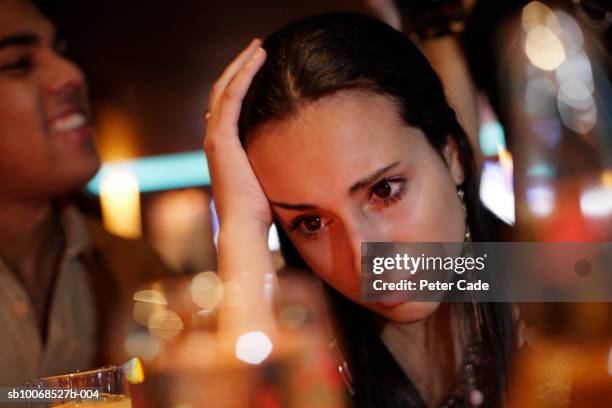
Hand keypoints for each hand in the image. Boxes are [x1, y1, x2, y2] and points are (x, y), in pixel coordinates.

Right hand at [204, 39, 270, 229]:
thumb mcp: (266, 177)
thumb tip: (294, 154)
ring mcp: (215, 138)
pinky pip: (230, 98)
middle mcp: (214, 139)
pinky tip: (257, 59)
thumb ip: (270, 161)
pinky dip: (243, 75)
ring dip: (241, 65)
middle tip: (256, 48)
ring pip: (223, 89)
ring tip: (258, 47)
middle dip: (238, 67)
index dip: (239, 83)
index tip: (257, 67)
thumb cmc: (259, 210)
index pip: (226, 106)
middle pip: (221, 92)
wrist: (245, 226)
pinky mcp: (221, 139)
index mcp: (224, 147)